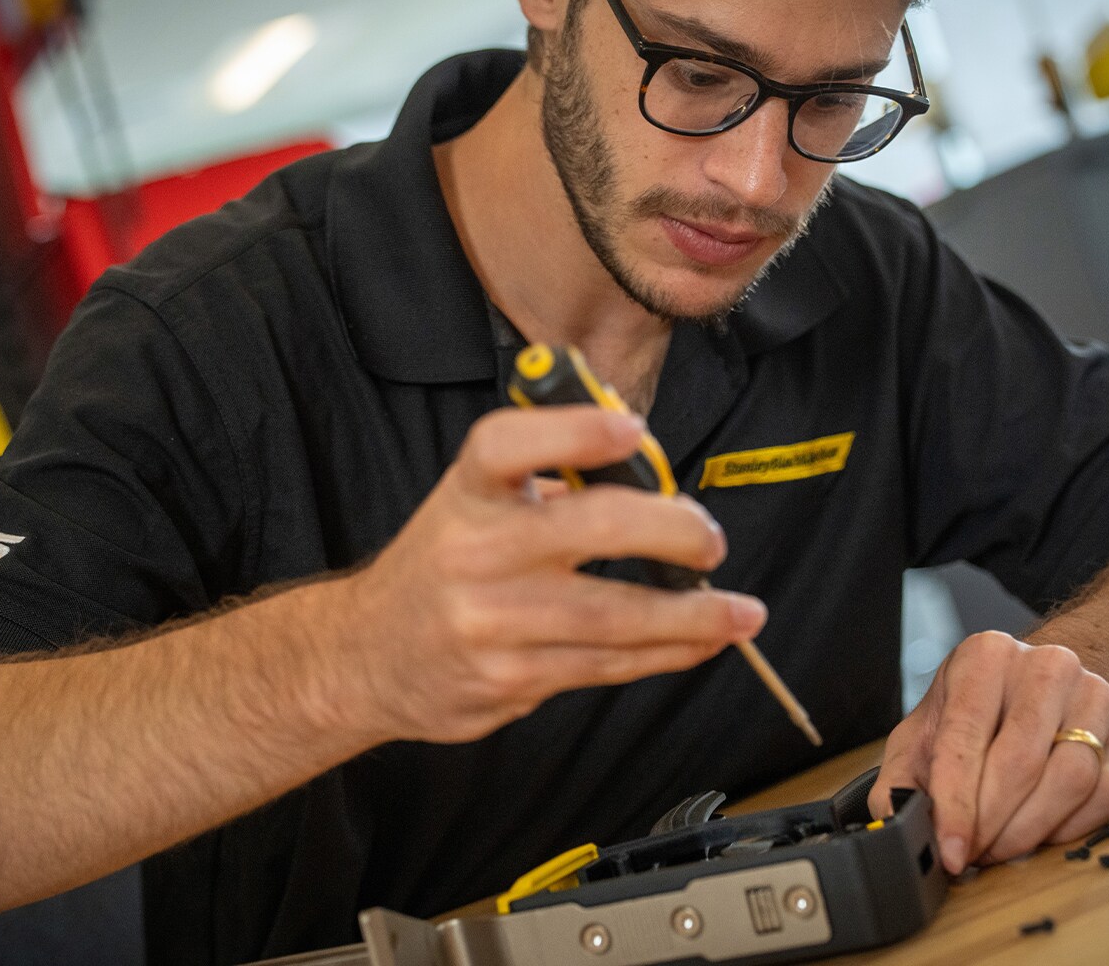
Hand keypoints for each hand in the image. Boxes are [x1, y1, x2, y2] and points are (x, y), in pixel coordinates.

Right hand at [341, 405, 766, 743]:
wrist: (368, 655)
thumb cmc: (445, 564)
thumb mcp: (474, 501)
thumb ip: (551, 481)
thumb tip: (651, 469)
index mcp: (468, 491)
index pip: (510, 445)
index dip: (574, 432)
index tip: (631, 430)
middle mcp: (476, 551)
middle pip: (593, 527)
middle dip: (673, 531)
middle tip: (709, 541)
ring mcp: (492, 621)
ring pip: (616, 615)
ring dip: (692, 615)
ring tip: (741, 612)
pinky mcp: (511, 678)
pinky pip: (607, 665)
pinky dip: (666, 652)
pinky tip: (700, 641)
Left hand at [870, 631, 1108, 873]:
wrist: (1034, 690)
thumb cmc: (972, 715)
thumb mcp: (922, 733)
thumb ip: (900, 778)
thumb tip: (897, 819)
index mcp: (986, 656)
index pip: (966, 736)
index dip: (956, 804)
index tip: (951, 849)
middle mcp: (1046, 665)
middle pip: (1021, 760)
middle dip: (991, 822)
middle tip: (972, 853)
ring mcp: (1094, 696)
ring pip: (1071, 777)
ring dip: (1030, 829)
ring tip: (999, 846)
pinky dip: (1072, 826)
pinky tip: (1041, 832)